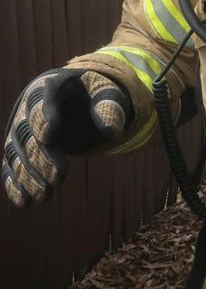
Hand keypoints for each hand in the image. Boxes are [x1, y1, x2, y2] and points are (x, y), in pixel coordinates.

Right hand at [2, 69, 131, 206]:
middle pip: (27, 131)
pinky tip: (23, 202)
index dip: (44, 117)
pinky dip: (14, 184)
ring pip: (16, 152)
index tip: (49, 137)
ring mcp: (21, 128)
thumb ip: (109, 108)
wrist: (78, 98)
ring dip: (27, 175)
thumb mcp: (107, 94)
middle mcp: (27, 106)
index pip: (41, 100)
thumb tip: (112, 130)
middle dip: (40, 157)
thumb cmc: (94, 94)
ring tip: (45, 196)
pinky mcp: (20, 148)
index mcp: (48, 86)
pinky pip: (11, 165)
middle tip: (57, 179)